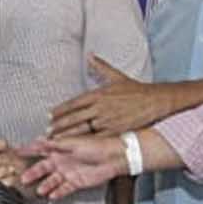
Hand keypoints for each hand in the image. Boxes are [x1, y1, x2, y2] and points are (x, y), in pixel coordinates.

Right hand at [19, 134, 129, 198]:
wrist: (112, 158)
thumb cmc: (97, 146)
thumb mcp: (72, 142)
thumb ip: (54, 143)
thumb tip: (39, 139)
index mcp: (59, 148)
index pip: (40, 149)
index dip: (27, 151)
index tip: (16, 152)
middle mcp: (62, 160)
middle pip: (42, 168)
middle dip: (32, 172)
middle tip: (22, 177)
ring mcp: (68, 172)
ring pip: (52, 180)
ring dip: (44, 185)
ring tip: (38, 190)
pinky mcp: (76, 182)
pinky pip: (63, 189)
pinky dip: (57, 193)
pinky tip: (51, 196)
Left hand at [48, 56, 163, 136]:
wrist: (155, 101)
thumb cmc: (136, 89)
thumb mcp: (117, 76)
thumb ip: (100, 67)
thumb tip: (90, 55)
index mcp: (98, 93)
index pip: (74, 103)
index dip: (60, 110)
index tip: (49, 115)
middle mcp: (100, 107)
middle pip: (74, 118)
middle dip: (59, 125)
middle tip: (47, 131)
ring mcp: (107, 120)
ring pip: (82, 129)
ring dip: (68, 135)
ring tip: (56, 141)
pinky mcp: (115, 131)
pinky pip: (96, 138)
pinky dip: (84, 143)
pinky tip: (75, 147)